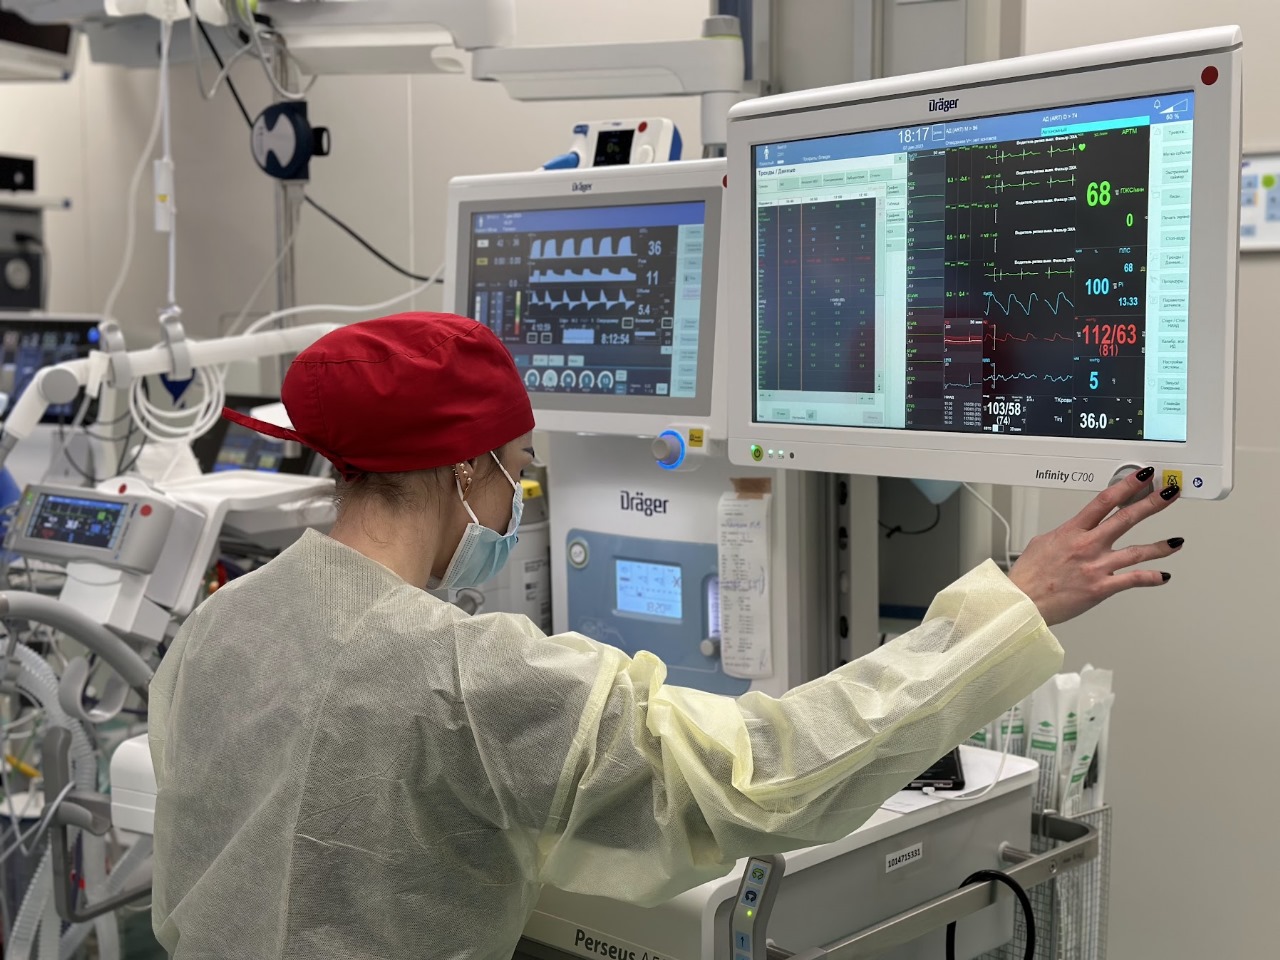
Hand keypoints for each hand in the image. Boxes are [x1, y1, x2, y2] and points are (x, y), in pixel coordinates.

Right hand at [1008, 468, 1182, 626]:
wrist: (1022, 602)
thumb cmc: (1028, 576)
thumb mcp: (1043, 543)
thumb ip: (1065, 534)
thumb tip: (1075, 532)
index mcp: (1072, 531)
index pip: (1104, 501)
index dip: (1127, 485)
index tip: (1142, 476)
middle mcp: (1087, 546)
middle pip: (1126, 518)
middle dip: (1151, 503)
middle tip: (1169, 493)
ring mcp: (1096, 567)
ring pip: (1137, 552)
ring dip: (1160, 546)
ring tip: (1177, 541)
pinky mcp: (1100, 588)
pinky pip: (1132, 581)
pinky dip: (1150, 578)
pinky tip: (1163, 576)